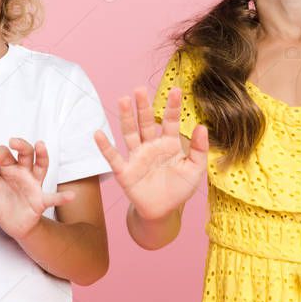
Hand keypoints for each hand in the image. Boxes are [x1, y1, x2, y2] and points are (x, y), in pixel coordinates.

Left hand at [0, 138, 74, 240]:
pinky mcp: (40, 200)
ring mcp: (33, 184)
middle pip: (26, 152)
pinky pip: (53, 198)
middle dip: (21, 144)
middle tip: (12, 142)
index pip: (4, 153)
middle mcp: (23, 171)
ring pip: (41, 165)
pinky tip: (70, 197)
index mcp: (8, 167)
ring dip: (42, 154)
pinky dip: (63, 197)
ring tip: (40, 145)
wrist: (10, 225)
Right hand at [94, 87, 209, 220]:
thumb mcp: (195, 170)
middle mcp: (151, 146)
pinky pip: (113, 157)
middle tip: (140, 89)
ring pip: (130, 134)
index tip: (177, 91)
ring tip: (123, 100)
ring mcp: (137, 157)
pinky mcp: (125, 172)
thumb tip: (202, 126)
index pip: (170, 121)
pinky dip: (105, 146)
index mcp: (169, 144)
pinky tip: (98, 134)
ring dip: (126, 118)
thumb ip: (200, 149)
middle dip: (143, 106)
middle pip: (146, 122)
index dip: (173, 107)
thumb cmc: (179, 188)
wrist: (163, 212)